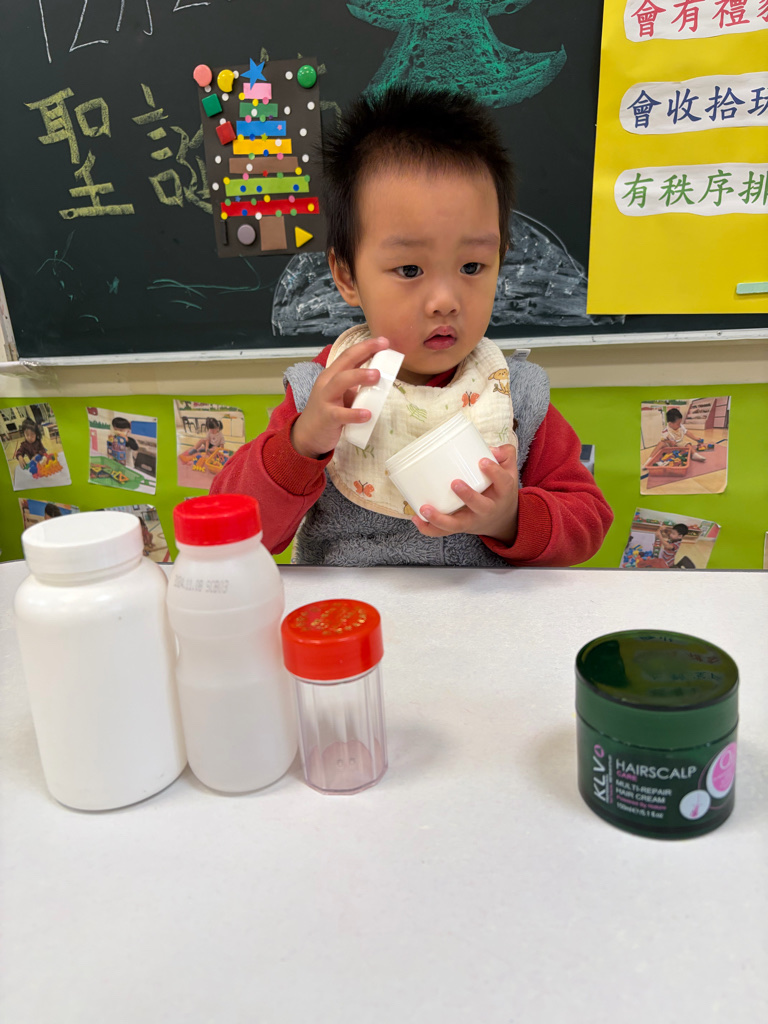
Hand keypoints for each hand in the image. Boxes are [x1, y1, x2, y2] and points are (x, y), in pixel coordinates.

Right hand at [291, 336, 389, 457]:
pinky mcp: (327, 417)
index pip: (349, 355)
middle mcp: (327, 382)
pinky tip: (367, 414)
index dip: (366, 346)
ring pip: (340, 382)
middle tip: (385, 347)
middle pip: (345, 361)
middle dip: (365, 351)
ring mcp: (326, 399)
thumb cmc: (328, 412)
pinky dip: (354, 414)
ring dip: (359, 376)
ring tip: (377, 376)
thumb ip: (356, 385)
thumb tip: (380, 376)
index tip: (384, 340)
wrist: (307, 435)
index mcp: (332, 375)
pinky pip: (341, 414)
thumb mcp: (341, 394)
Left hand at [411, 443, 519, 545]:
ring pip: (456, 525)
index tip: (482, 461)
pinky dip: (428, 528)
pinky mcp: (459, 527)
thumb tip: (490, 449)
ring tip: (425, 508)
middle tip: (454, 483)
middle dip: (468, 496)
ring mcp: (472, 520)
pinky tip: (416, 518)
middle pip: (480, 506)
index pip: (503, 482)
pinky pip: (442, 532)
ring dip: (440, 519)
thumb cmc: (499, 490)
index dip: (494, 472)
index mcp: (503, 493)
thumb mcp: (509, 472)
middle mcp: (488, 509)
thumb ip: (504, 455)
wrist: (501, 520)